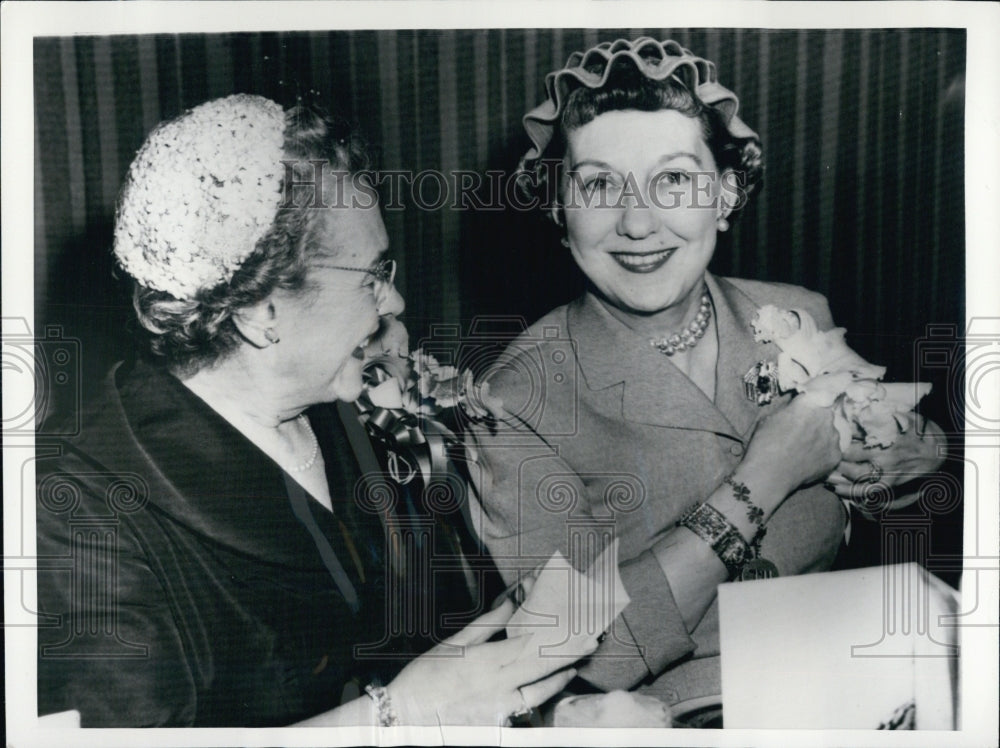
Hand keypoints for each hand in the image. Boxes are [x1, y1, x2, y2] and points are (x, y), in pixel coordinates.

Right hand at [385, 595, 586, 725]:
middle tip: (590, 641)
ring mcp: (499, 709)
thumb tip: (511, 604)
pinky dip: (539, 698)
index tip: (574, 622)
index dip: (556, 633)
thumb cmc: (426, 676)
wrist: (405, 717)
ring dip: (559, 677)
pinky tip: (548, 689)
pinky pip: (524, 711)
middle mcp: (498, 685)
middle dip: (569, 653)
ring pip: (539, 692)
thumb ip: (487, 625)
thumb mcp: (454, 643)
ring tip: (574, 665)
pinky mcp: (497, 726)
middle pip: (543, 667)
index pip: (531, 644)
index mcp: (486, 661)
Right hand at [742, 396, 842, 496]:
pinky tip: (809, 460)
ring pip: (830, 433)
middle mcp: (826, 417)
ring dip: (820, 437)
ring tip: (804, 448)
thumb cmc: (764, 443)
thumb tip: (792, 404)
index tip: (805, 408)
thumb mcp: (768, 418)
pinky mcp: (836, 456)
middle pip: (824, 414)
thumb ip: (786, 409)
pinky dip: (822, 454)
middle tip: (801, 431)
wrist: (769, 474)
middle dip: (815, 420)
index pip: (817, 395)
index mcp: (809, 403)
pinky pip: (831, 450)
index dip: (811, 402)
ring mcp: (833, 438)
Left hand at [826, 414, 945, 496]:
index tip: (826, 433)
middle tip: (821, 452)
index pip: (854, 433)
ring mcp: (886, 470)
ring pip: (854, 473)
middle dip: (834, 453)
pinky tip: (835, 489)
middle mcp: (884, 452)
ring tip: (822, 470)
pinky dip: (850, 492)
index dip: (838, 433)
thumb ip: (884, 412)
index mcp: (885, 434)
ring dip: (836, 472)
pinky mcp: (890, 483)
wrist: (938, 452)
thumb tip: (863, 402)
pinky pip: (866, 491)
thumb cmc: (918, 431)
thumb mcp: (904, 416)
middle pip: (849, 454)